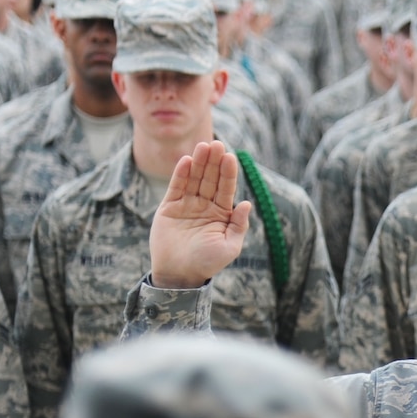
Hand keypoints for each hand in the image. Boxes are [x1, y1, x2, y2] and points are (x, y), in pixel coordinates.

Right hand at [147, 141, 252, 289]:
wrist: (179, 273)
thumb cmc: (207, 263)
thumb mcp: (230, 247)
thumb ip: (238, 225)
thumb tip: (246, 203)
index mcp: (221, 214)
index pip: (226, 188)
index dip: (228, 173)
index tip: (230, 157)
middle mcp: (205, 206)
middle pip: (210, 179)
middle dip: (214, 162)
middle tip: (217, 144)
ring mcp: (187, 205)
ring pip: (194, 179)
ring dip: (199, 162)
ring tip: (203, 146)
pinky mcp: (170, 206)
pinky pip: (177, 187)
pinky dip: (181, 174)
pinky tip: (187, 160)